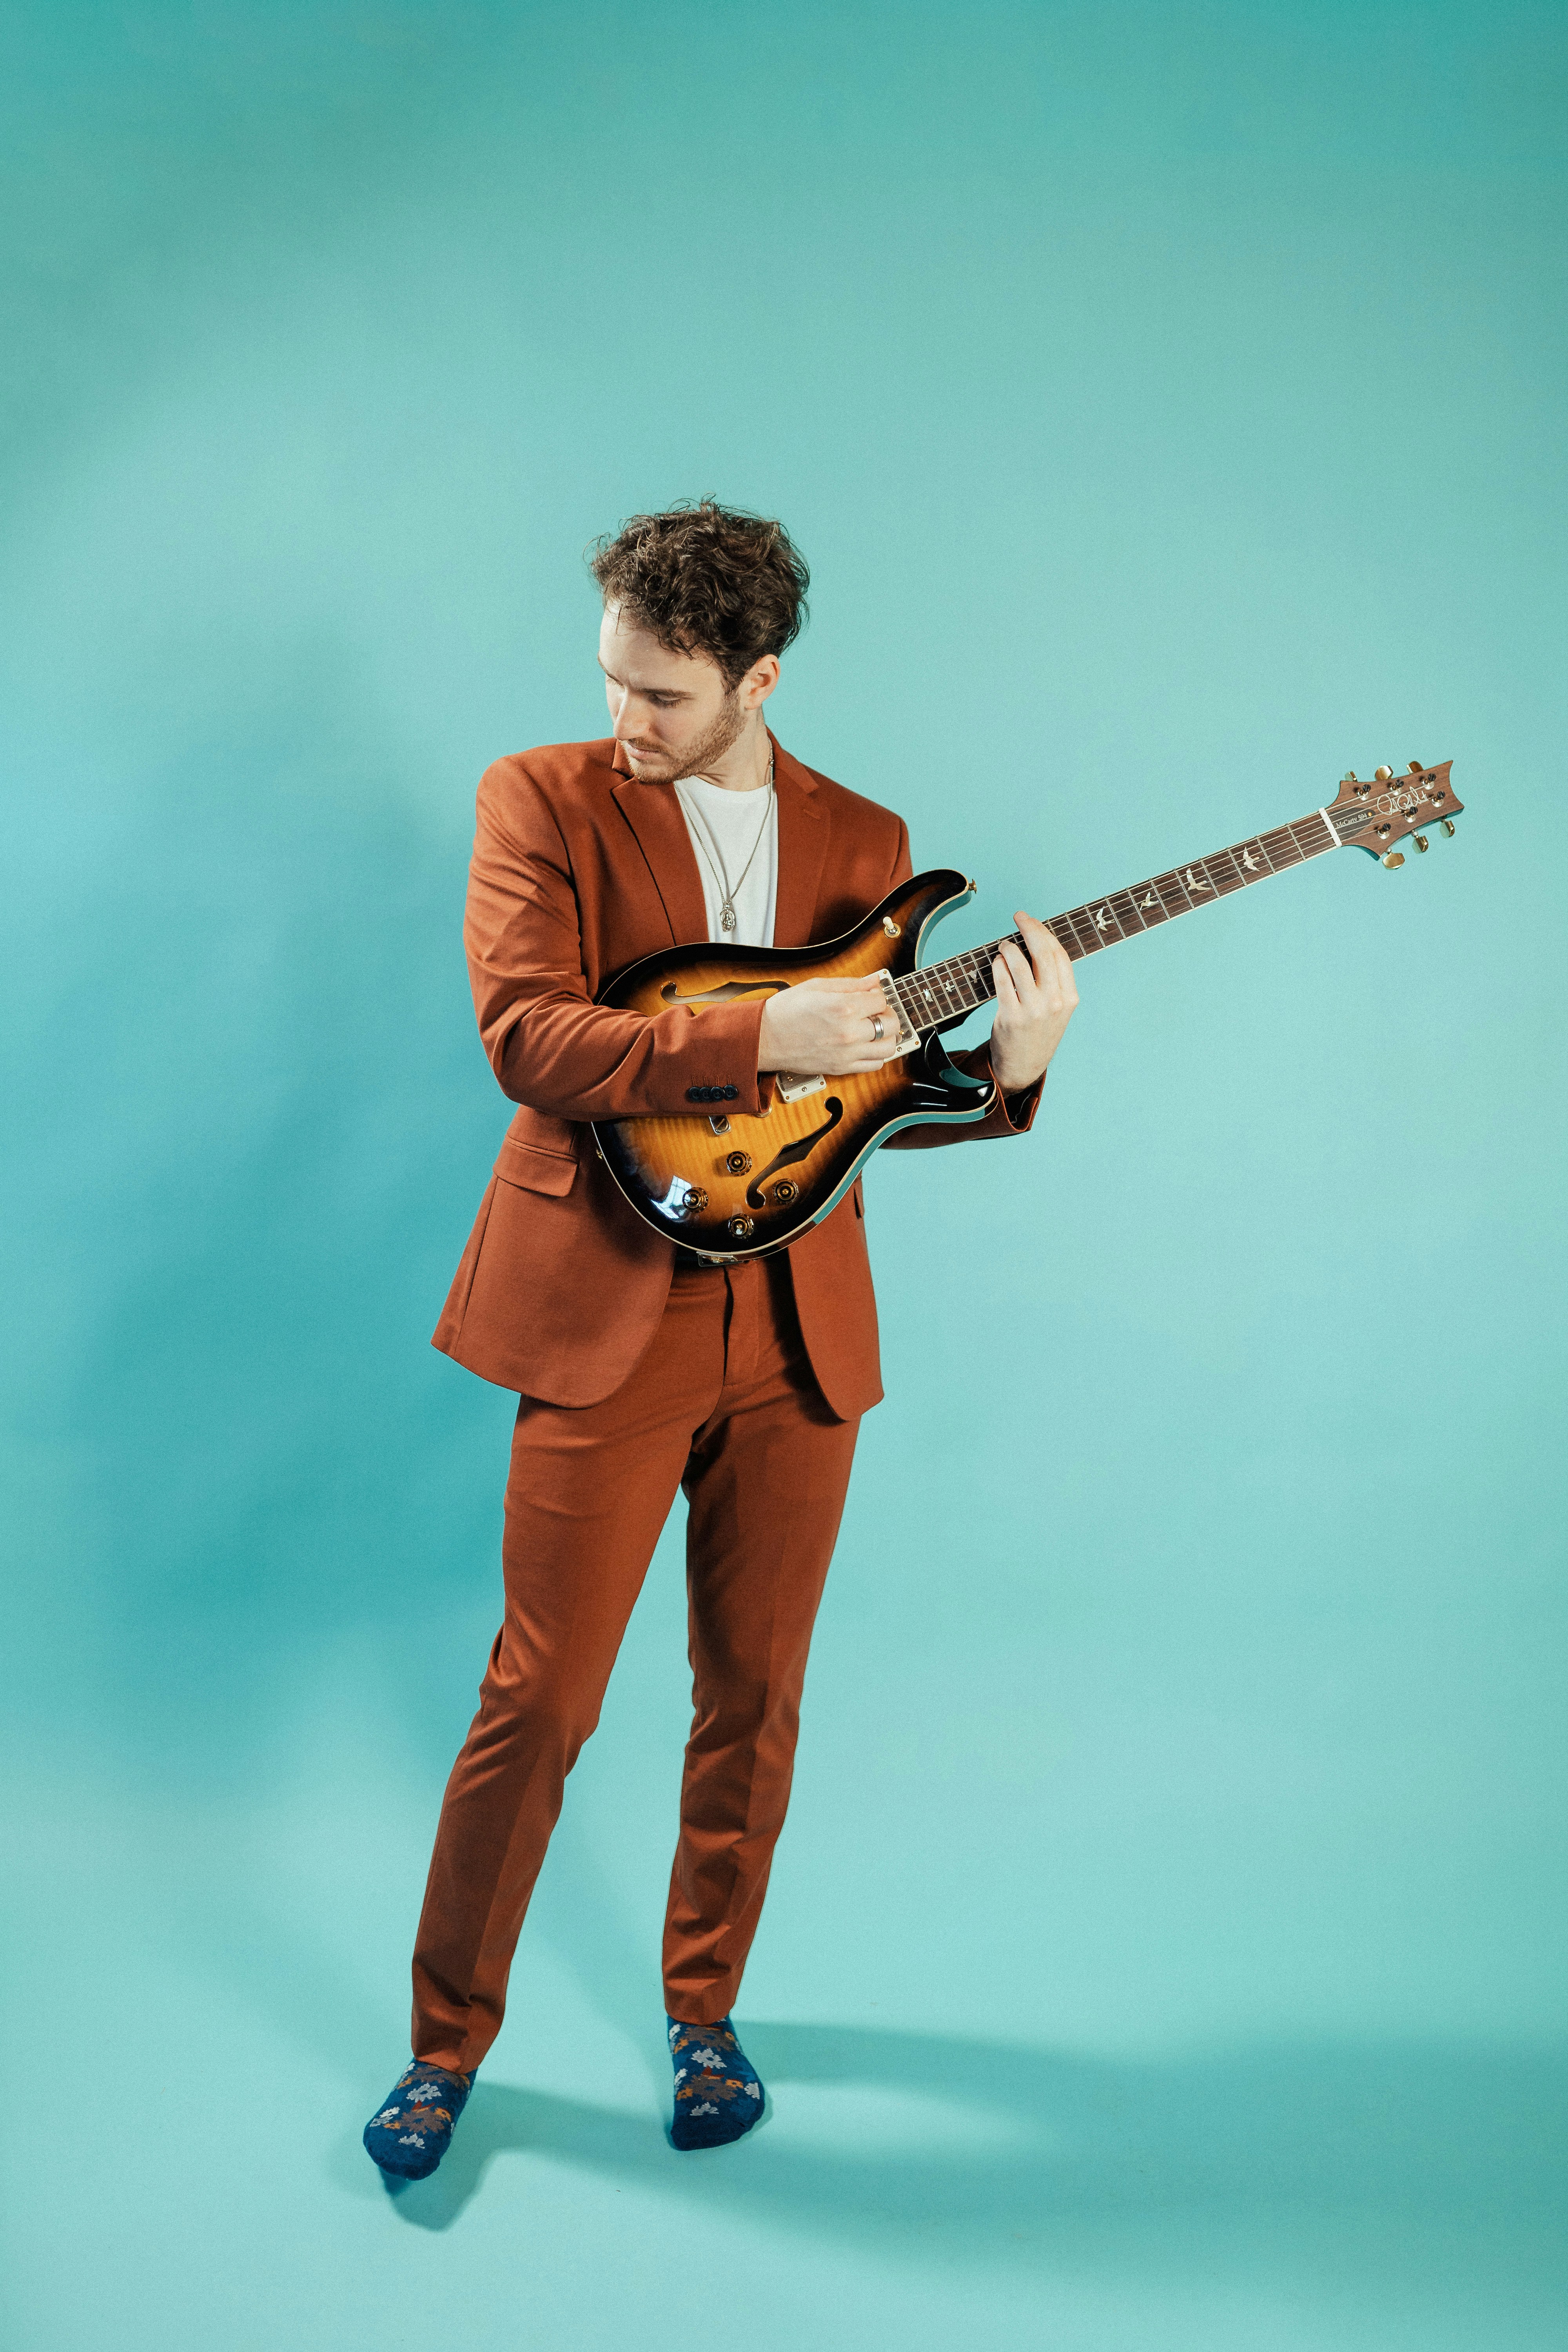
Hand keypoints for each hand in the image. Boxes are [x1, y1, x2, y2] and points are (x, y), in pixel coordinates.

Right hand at [758, 974, 905, 1074]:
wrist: (765, 1038)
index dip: (877, 995)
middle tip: (876, 1011)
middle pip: (892, 1024)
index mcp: (843, 1007)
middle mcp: (849, 1032)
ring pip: (889, 1048)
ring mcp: (847, 1053)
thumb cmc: (786, 1010)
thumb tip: (875, 981)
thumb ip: (850, 983)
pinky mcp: (841, 1068)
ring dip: (888, 1036)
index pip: (881, 1000)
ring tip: (875, 1029)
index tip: (869, 995)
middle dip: (888, 1014)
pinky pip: (875, 1065)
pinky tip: (866, 1045)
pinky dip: (877, 1054)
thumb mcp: (817, 986)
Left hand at [989, 912, 1077, 1090]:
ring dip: (1009, 948)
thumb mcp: (1057, 1007)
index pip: (1059, 954)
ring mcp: (1033, 1010)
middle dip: (1030, 928)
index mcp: (1070, 998)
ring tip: (1004, 946)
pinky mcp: (1010, 1017)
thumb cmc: (1039, 1030)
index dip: (1045, 932)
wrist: (1024, 1066)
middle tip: (1019, 917)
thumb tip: (1037, 941)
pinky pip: (1002, 981)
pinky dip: (998, 966)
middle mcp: (1054, 1003)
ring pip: (1020, 965)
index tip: (1032, 921)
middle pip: (1043, 953)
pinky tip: (997, 962)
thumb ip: (1054, 980)